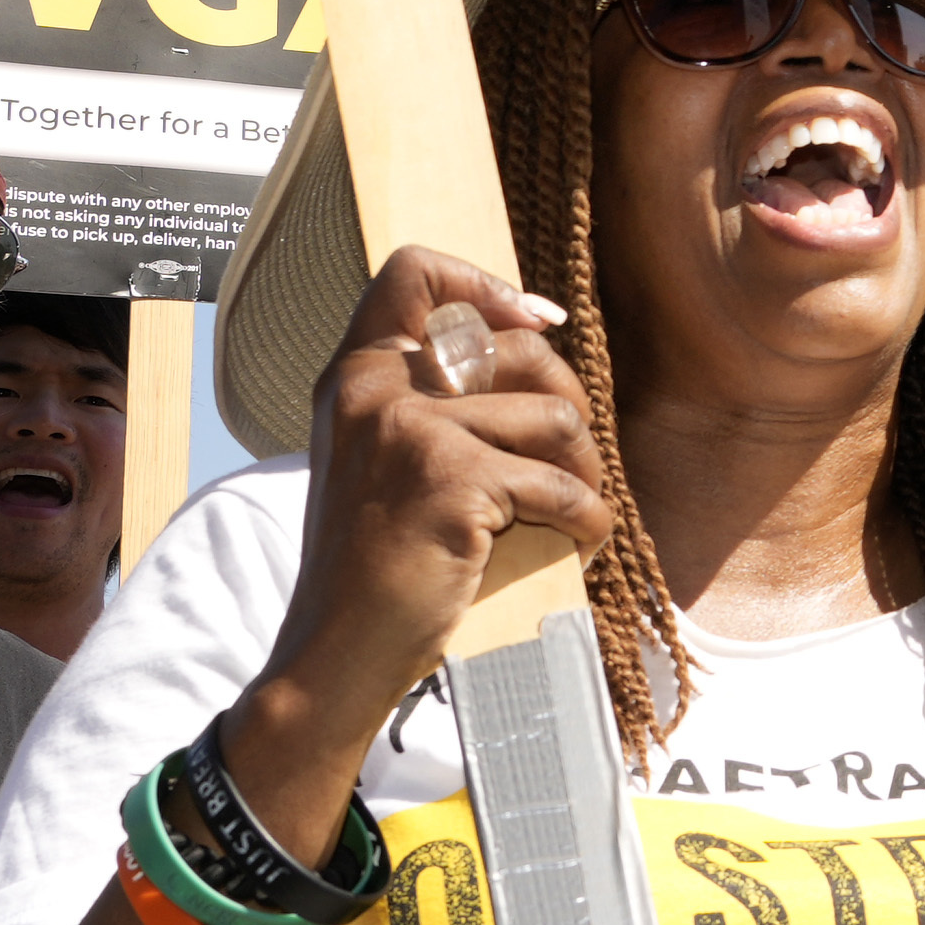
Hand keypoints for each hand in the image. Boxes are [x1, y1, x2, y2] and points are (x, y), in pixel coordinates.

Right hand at [261, 247, 603, 760]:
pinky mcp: (453, 479)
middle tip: (572, 454)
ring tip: (574, 510)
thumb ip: (426, 398)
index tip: (537, 323)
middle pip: (517, 346)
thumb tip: (533, 341)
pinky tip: (580, 544)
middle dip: (567, 398)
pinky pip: (562, 485)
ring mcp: (411, 429)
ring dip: (584, 468)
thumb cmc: (371, 566)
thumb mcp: (377, 458)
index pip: (413, 271)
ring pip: (554, 415)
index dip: (486, 284)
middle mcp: (375, 388)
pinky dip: (587, 520)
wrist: (336, 653)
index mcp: (353, 375)